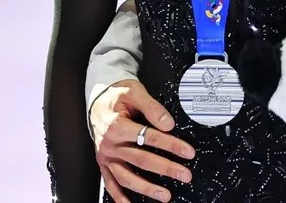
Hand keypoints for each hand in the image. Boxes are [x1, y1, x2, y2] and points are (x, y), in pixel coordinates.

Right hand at [91, 79, 194, 202]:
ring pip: (127, 177)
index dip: (171, 145)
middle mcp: (110, 144)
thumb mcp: (134, 92)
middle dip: (166, 169)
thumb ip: (153, 108)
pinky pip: (110, 184)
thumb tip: (168, 124)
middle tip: (184, 175)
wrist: (98, 100)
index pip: (150, 138)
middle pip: (142, 160)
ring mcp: (106, 156)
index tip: (188, 152)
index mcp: (118, 126)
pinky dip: (119, 197)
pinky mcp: (104, 163)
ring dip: (146, 188)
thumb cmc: (117, 96)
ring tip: (165, 195)